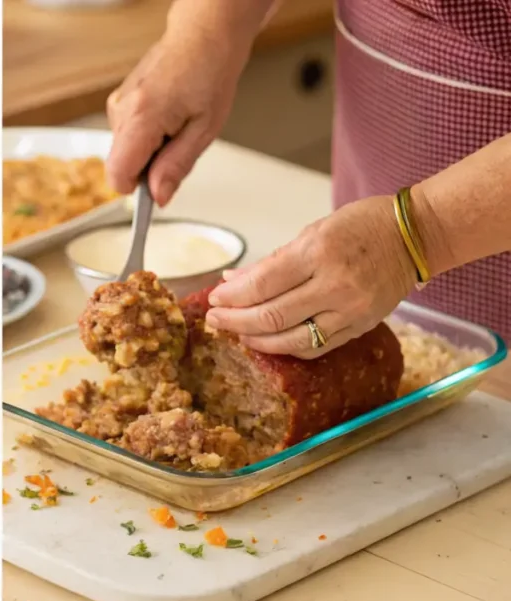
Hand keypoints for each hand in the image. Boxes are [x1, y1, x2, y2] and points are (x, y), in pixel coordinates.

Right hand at [105, 22, 248, 204]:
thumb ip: (177, 166)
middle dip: (149, 168)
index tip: (155, 193)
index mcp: (141, 119)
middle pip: (122, 165)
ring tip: (176, 124)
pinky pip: (127, 135)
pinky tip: (167, 116)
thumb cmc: (208, 73)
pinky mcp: (118, 102)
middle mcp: (121, 111)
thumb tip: (158, 196)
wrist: (202, 38)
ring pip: (126, 151)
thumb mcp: (204, 130)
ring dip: (150, 150)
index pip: (118, 175)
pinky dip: (147, 135)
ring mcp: (117, 105)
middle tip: (179, 144)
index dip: (136, 191)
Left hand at [205, 195, 417, 358]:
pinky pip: (316, 347)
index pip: (262, 284)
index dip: (232, 297)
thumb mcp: (313, 231)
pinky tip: (270, 341)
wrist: (415, 236)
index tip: (213, 299)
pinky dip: (288, 347)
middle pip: (272, 316)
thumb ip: (272, 261)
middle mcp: (335, 285)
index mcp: (319, 252)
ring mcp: (350, 310)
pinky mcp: (361, 327)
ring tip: (238, 333)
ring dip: (257, 340)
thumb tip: (232, 281)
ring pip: (292, 339)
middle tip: (215, 319)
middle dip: (235, 320)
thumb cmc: (361, 225)